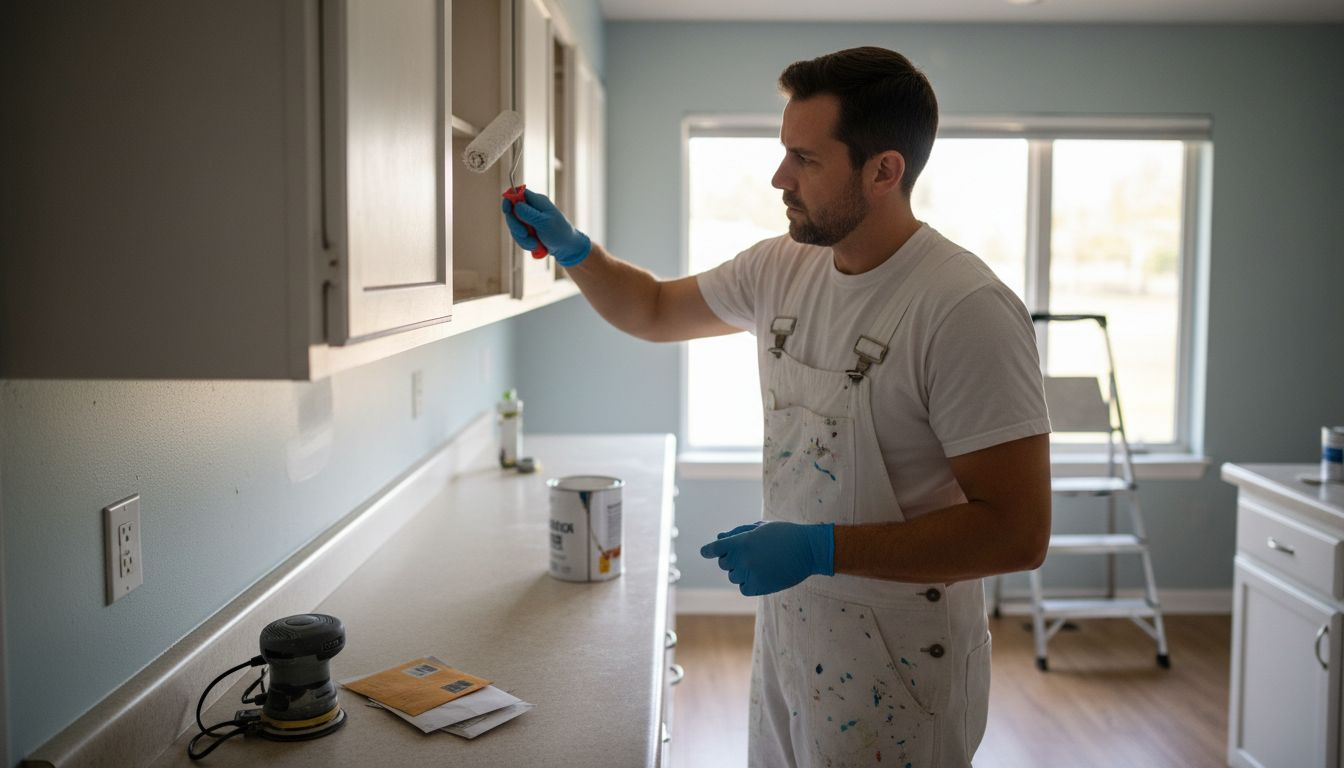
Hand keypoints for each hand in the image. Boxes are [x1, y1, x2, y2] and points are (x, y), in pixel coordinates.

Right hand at [501, 188, 592, 266]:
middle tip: (524, 234)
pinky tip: (534, 246)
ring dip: (522, 238)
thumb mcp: (544, 223)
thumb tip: (515, 204)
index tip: (507, 211)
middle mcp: (532, 208)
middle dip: (515, 225)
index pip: (518, 193)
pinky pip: (519, 235)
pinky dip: (524, 242)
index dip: (509, 199)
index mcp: (538, 201)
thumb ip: (529, 213)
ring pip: (514, 226)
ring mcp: (529, 220)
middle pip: (512, 211)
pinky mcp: (528, 230)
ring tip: (534, 244)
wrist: (567, 248)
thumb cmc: (560, 233)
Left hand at [699, 521, 834, 595]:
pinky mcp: (759, 587)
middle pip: (724, 563)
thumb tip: (718, 537)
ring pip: (734, 576)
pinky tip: (762, 574)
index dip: (709, 550)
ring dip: (742, 571)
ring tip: (761, 563)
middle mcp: (743, 558)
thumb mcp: (760, 528)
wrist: (809, 550)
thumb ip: (737, 532)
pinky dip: (749, 583)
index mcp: (742, 541)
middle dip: (733, 559)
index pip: (716, 548)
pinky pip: (744, 588)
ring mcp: (750, 574)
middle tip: (751, 554)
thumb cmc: (784, 534)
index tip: (705, 552)